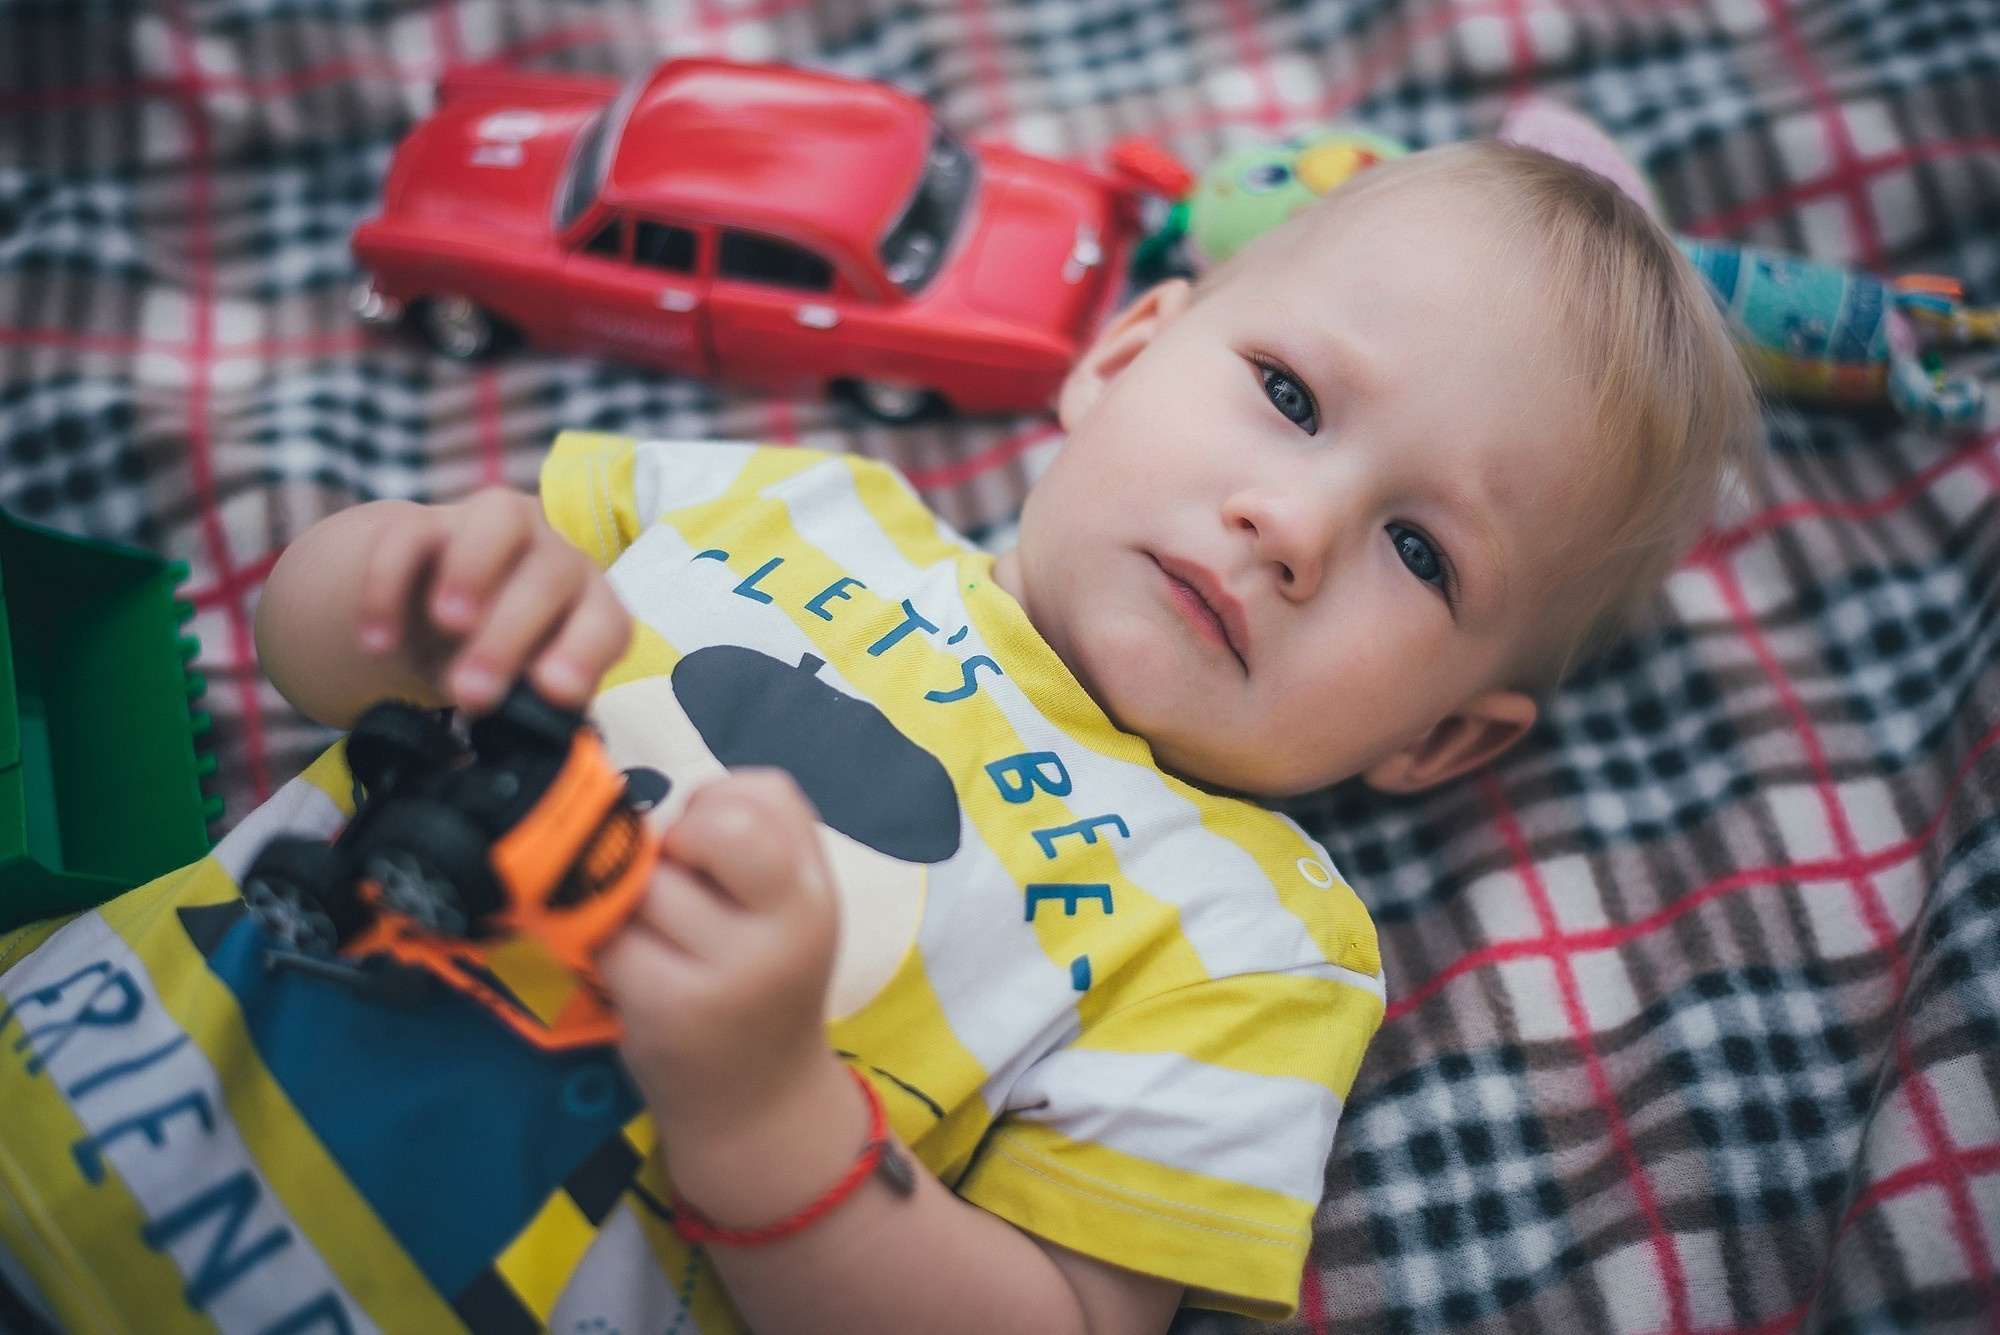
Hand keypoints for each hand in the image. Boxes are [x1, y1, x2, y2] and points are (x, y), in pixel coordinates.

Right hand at [355, 487, 630, 712]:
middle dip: (511, 635)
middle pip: (551, 574)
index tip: (555, 691)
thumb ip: (531, 710)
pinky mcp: (428, 523)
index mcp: (588, 606)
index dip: (588, 652)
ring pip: (500, 519)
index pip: (608, 621)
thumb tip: (530, 744)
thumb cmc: (496, 665)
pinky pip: (411, 533)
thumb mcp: (516, 694)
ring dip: (475, 570)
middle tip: (473, 694)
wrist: (427, 620)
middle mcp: (553, 556)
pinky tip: (378, 644)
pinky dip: (390, 587)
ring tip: (448, 626)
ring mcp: (495, 528)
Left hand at [597, 770, 841, 1135]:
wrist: (760, 1105)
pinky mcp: (672, 1008)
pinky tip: (635, 974)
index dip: (717, 803)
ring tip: (657, 940)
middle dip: (675, 838)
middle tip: (672, 884)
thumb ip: (747, 843)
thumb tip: (653, 807)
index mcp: (816, 890)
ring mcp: (733, 969)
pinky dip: (605, 946)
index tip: (708, 850)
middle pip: (715, 824)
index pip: (769, 792)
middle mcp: (789, 926)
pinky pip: (610, 937)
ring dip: (630, 900)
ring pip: (646, 881)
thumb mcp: (785, 910)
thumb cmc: (762, 986)